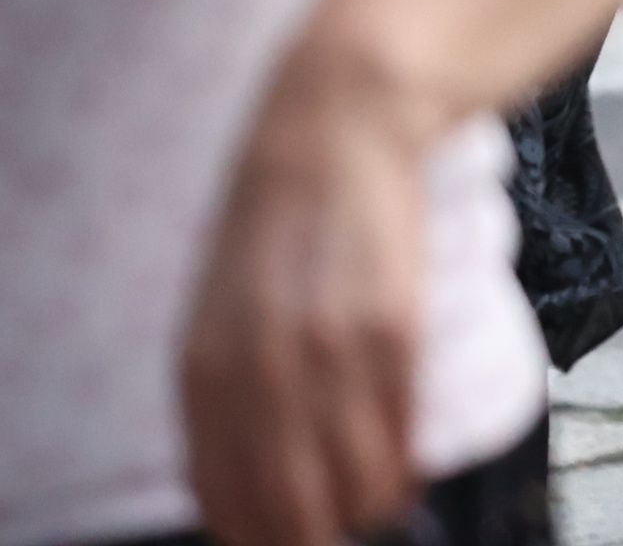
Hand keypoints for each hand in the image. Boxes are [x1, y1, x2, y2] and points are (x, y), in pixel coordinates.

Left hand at [179, 33, 437, 545]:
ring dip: (370, 507)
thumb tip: (250, 450)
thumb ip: (227, 369)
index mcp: (203, 368)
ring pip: (350, 475)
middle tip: (345, 524)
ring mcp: (325, 350)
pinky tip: (410, 473)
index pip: (223, 495)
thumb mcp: (224, 300)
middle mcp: (256, 371)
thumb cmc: (286, 212)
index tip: (292, 534)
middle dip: (318, 534)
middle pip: (287, 502)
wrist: (342, 125)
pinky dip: (404, 464)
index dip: (260, 533)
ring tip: (387, 502)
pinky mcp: (391, 324)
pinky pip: (396, 424)